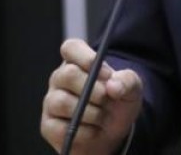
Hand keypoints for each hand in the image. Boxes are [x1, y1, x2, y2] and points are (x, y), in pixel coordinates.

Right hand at [40, 38, 142, 153]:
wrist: (113, 132)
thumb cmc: (118, 102)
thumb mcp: (131, 88)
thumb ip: (127, 81)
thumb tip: (113, 85)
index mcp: (78, 61)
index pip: (71, 48)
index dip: (87, 57)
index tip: (106, 73)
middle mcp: (60, 78)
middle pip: (67, 74)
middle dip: (93, 89)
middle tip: (107, 98)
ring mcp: (51, 101)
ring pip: (62, 102)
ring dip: (90, 112)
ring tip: (103, 116)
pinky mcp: (49, 125)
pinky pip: (60, 128)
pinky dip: (84, 131)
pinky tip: (94, 129)